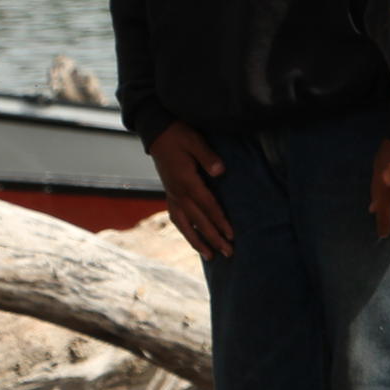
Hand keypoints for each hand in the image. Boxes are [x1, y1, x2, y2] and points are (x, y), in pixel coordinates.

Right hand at [148, 122, 234, 258]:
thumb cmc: (179, 135)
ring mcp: (172, 194)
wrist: (157, 133)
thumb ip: (208, 157)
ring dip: (197, 241)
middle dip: (213, 238)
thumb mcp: (195, 141)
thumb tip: (220, 172)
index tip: (232, 235)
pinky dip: (185, 231)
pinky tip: (193, 239)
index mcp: (186, 182)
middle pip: (198, 220)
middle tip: (228, 253)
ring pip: (184, 224)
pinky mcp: (169, 193)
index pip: (207, 206)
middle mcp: (178, 193)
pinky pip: (176, 218)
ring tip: (210, 256)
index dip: (220, 221)